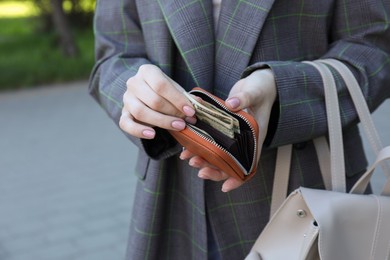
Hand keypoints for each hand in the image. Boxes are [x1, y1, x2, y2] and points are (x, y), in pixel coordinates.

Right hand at [119, 64, 195, 138]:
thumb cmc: (163, 91)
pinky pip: (126, 124)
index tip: (190, 111)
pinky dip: (139, 131)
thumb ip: (185, 96)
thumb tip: (198, 104)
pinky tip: (152, 134)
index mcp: (147, 71)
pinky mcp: (123, 114)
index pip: (161, 85)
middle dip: (172, 112)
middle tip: (185, 121)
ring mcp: (127, 99)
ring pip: (141, 112)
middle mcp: (134, 83)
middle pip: (153, 100)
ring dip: (162, 122)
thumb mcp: (175, 89)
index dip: (177, 99)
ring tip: (177, 127)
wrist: (145, 93)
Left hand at [180, 69, 276, 191]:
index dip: (237, 177)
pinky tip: (186, 147)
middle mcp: (243, 141)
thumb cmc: (260, 89)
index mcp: (254, 137)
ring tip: (188, 158)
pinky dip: (199, 146)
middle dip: (213, 169)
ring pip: (217, 155)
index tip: (225, 187)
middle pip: (229, 164)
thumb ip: (244, 98)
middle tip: (197, 167)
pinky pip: (211, 142)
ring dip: (203, 160)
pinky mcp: (223, 129)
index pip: (249, 164)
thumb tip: (232, 104)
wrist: (258, 83)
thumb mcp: (254, 92)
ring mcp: (232, 137)